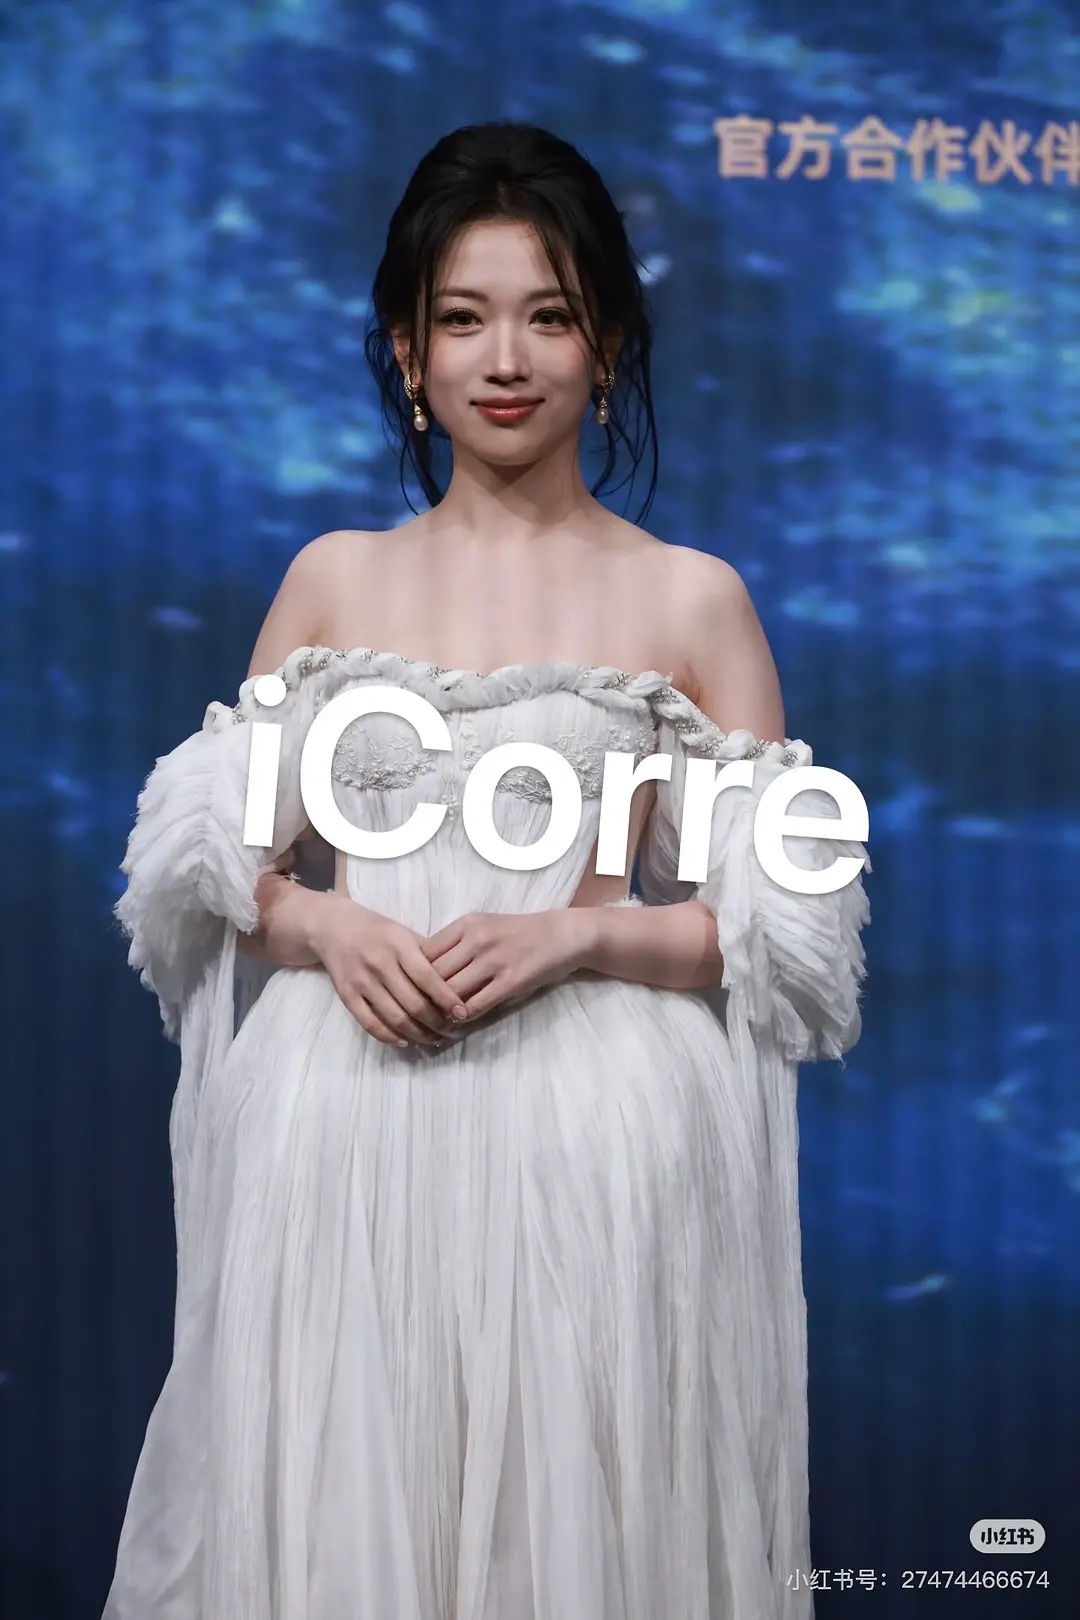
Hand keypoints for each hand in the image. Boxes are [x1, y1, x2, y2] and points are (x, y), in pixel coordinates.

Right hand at [306, 893, 468, 1046]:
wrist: (332, 927)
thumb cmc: (378, 931)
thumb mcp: (404, 933)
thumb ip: (428, 955)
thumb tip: (457, 982)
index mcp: (398, 945)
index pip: (427, 977)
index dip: (446, 999)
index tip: (462, 1014)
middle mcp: (379, 963)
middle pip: (413, 1003)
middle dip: (436, 1023)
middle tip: (452, 1032)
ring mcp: (361, 981)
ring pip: (394, 1017)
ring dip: (417, 1034)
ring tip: (434, 1040)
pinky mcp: (346, 995)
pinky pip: (369, 1023)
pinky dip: (389, 1036)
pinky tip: (405, 1041)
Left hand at [419, 909, 593, 1022]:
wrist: (561, 935)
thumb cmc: (518, 932)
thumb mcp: (483, 926)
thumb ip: (455, 943)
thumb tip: (422, 970)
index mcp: (465, 924)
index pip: (424, 953)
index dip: (413, 975)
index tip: (412, 990)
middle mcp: (476, 939)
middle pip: (433, 975)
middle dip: (423, 997)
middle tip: (418, 1013)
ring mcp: (494, 960)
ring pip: (451, 992)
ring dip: (441, 1011)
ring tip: (436, 1021)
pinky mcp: (511, 981)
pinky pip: (476, 1005)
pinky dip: (464, 1017)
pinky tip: (461, 1021)